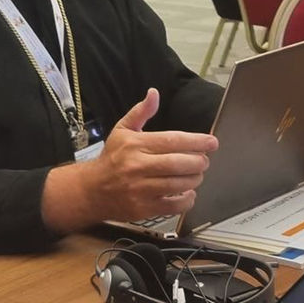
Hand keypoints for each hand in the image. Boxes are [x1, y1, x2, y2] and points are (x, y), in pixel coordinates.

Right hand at [80, 89, 216, 223]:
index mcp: (135, 145)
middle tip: (204, 160)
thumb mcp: (122, 130)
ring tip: (197, 174)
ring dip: (194, 179)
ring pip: (177, 185)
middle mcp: (137, 166)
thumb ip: (141, 112)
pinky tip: (188, 193)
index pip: (171, 141)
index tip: (212, 142)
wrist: (91, 190)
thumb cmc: (111, 158)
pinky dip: (187, 200)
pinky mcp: (143, 209)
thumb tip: (154, 93)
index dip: (196, 141)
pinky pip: (172, 206)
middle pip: (177, 164)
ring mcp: (140, 189)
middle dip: (198, 162)